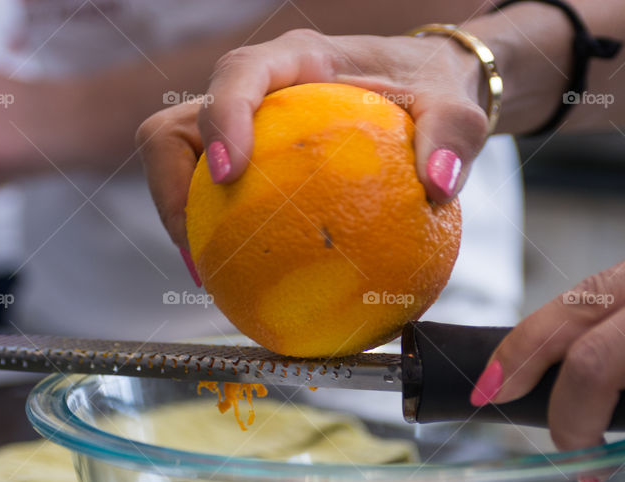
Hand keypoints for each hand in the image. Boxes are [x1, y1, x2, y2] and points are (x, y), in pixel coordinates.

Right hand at [137, 28, 488, 248]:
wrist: (425, 89)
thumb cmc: (434, 91)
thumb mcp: (456, 109)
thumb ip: (453, 138)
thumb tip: (439, 186)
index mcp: (298, 60)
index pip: (239, 73)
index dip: (221, 118)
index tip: (229, 174)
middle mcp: (257, 91)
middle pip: (175, 127)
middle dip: (169, 186)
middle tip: (198, 246)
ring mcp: (244, 128)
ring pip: (178, 166)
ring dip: (177, 217)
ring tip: (207, 273)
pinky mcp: (247, 161)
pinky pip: (208, 197)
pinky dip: (210, 233)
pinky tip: (239, 277)